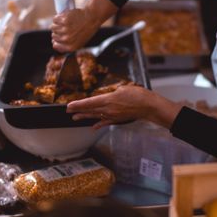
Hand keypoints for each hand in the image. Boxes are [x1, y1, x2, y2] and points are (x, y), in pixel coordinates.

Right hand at [51, 0, 118, 51]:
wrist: (92, 18)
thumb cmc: (86, 29)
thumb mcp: (79, 42)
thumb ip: (68, 45)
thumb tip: (54, 44)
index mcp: (71, 47)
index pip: (55, 45)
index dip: (56, 40)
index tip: (59, 36)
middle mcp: (67, 40)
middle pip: (53, 36)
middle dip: (57, 31)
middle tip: (65, 27)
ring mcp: (65, 30)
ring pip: (53, 27)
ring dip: (57, 24)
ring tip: (65, 22)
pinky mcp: (64, 20)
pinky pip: (55, 19)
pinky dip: (58, 17)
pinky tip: (64, 17)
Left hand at [66, 85, 182, 129]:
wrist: (148, 106)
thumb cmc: (138, 95)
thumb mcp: (123, 89)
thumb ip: (112, 94)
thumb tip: (107, 97)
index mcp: (108, 100)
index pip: (89, 102)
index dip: (78, 105)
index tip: (69, 106)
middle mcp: (108, 109)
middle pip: (90, 110)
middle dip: (78, 111)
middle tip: (68, 112)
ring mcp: (112, 116)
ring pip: (95, 116)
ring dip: (85, 117)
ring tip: (75, 118)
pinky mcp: (118, 119)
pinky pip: (105, 122)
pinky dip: (99, 124)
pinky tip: (93, 127)